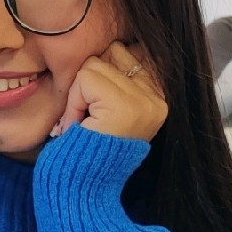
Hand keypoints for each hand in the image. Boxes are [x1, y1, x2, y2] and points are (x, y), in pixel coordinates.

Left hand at [51, 41, 166, 141]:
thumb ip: (118, 79)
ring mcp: (143, 101)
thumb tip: (113, 44)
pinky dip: (74, 101)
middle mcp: (156, 99)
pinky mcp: (122, 105)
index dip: (102, 75)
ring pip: (95, 64)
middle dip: (90, 81)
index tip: (98, 109)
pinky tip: (81, 125)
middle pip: (112, 54)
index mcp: (158, 98)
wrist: (83, 188)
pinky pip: (85, 79)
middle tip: (89, 116)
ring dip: (79, 94)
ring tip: (85, 122)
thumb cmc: (90, 150)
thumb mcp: (111, 110)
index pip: (130, 52)